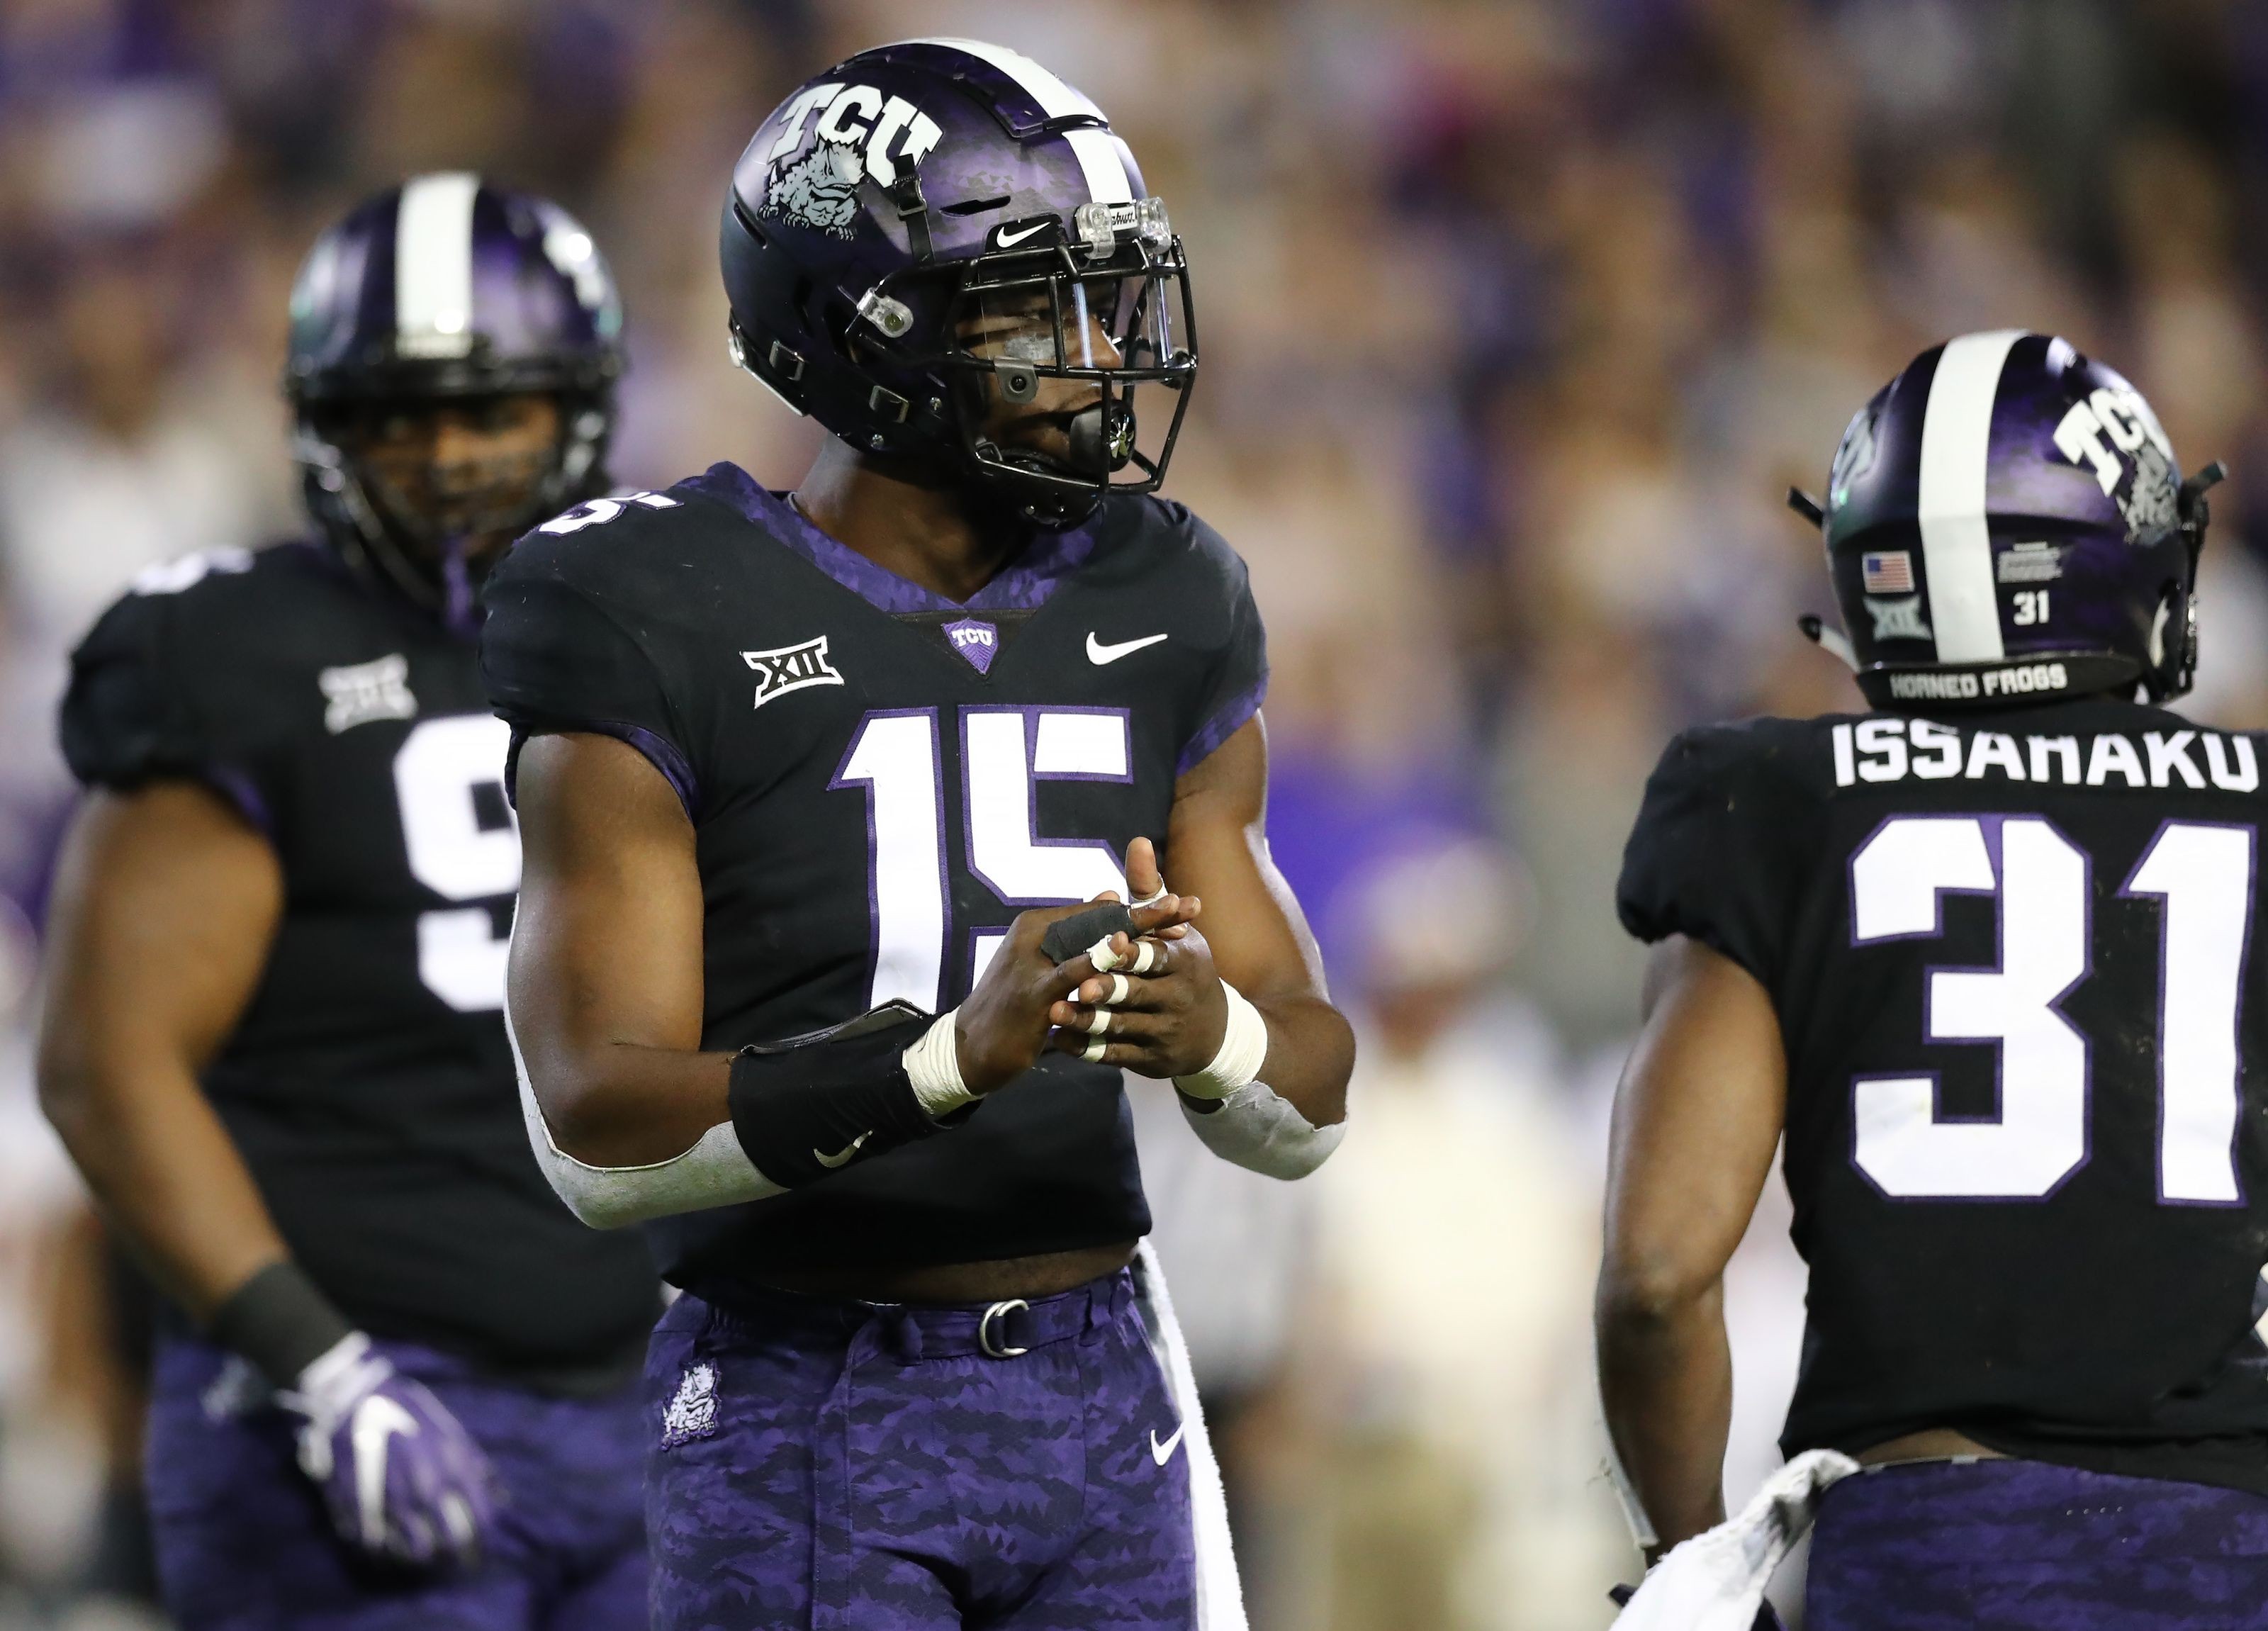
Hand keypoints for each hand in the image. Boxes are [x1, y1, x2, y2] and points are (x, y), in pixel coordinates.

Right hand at [278, 1332, 498, 1572]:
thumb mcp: (452, 1433)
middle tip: (459, 1558)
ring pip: (419, 1554)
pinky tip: (396, 1548)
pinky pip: (384, 1550)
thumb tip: (501, 1498)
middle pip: (453, 1544)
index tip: (486, 1548)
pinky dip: (393, 1554)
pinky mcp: (362, 1514)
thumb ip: (478, 1466)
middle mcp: (426, 1493)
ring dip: (427, 1557)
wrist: (354, 1403)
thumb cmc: (409, 1414)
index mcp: (453, 1470)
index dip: (488, 1539)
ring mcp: (393, 1506)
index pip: (483, 1521)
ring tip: (430, 1554)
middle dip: (461, 1554)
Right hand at [956, 839, 1197, 1094]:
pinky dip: (1097, 961)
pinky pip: (1070, 975)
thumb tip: (1110, 896)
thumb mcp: (1043, 965)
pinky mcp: (1032, 994)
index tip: (1182, 905)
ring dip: (1134, 929)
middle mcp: (1034, 935)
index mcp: (1038, 924)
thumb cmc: (1014, 1004)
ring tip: (1169, 921)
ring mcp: (1032, 963)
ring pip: (1091, 940)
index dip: (1141, 908)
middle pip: (1101, 919)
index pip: (1098, 910)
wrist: (972, 1047)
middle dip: (1148, 912)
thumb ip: (1075, 934)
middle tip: (1188, 905)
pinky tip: (1124, 953)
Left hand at [1047, 838, 1226, 1077]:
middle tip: (1075, 986)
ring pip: (1122, 1027)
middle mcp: (1180, 999)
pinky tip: (1060, 1039)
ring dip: (1088, 1021)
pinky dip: (1087, 1048)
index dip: (1131, 953)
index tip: (1106, 945)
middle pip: (1137, 994)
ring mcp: (1166, 1033)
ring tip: (1054, 1013)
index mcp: (1186, 963)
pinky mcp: (1153, 1060)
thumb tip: (1137, 842)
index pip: (1157, 956)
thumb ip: (1148, 891)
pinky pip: (1115, 1055)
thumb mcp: (1173, 931)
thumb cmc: (1181, 968)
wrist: (1213, 1033)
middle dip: (1106, 990)